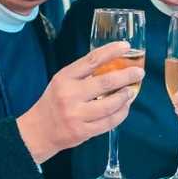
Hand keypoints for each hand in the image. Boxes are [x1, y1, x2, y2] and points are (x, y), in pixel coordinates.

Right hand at [17, 41, 143, 163]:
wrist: (38, 131)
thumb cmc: (54, 102)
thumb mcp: (62, 82)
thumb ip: (83, 75)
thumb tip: (115, 66)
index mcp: (65, 77)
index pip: (92, 60)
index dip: (111, 51)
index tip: (126, 46)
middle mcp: (70, 94)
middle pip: (105, 83)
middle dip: (127, 76)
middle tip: (139, 73)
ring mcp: (77, 115)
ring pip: (110, 104)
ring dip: (125, 97)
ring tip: (132, 91)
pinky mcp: (83, 131)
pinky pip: (109, 122)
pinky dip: (121, 113)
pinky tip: (125, 107)